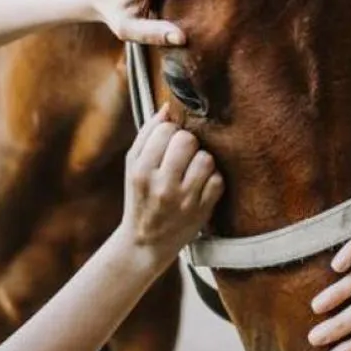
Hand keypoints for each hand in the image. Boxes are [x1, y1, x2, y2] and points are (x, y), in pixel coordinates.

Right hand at [119, 104, 223, 264]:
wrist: (145, 243)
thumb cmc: (140, 197)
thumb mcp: (132, 166)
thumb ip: (147, 134)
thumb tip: (168, 107)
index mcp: (141, 171)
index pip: (165, 130)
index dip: (170, 131)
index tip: (168, 142)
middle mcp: (162, 185)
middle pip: (188, 140)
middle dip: (188, 142)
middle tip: (183, 154)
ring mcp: (184, 200)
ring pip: (206, 158)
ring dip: (202, 160)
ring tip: (192, 170)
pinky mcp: (202, 211)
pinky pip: (218, 180)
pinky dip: (212, 180)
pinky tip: (200, 186)